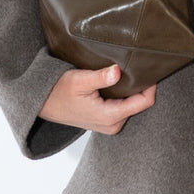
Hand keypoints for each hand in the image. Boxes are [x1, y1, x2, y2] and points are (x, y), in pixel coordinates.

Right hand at [38, 65, 156, 135]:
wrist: (43, 103)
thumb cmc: (59, 91)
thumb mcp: (79, 80)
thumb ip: (100, 77)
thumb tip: (117, 71)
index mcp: (110, 116)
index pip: (144, 102)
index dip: (150, 85)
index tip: (149, 69)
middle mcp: (113, 124)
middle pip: (140, 103)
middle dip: (141, 86)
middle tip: (136, 68)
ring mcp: (110, 125)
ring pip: (132, 105)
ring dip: (131, 91)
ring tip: (124, 75)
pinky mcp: (106, 121)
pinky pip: (123, 107)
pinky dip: (123, 95)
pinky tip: (116, 84)